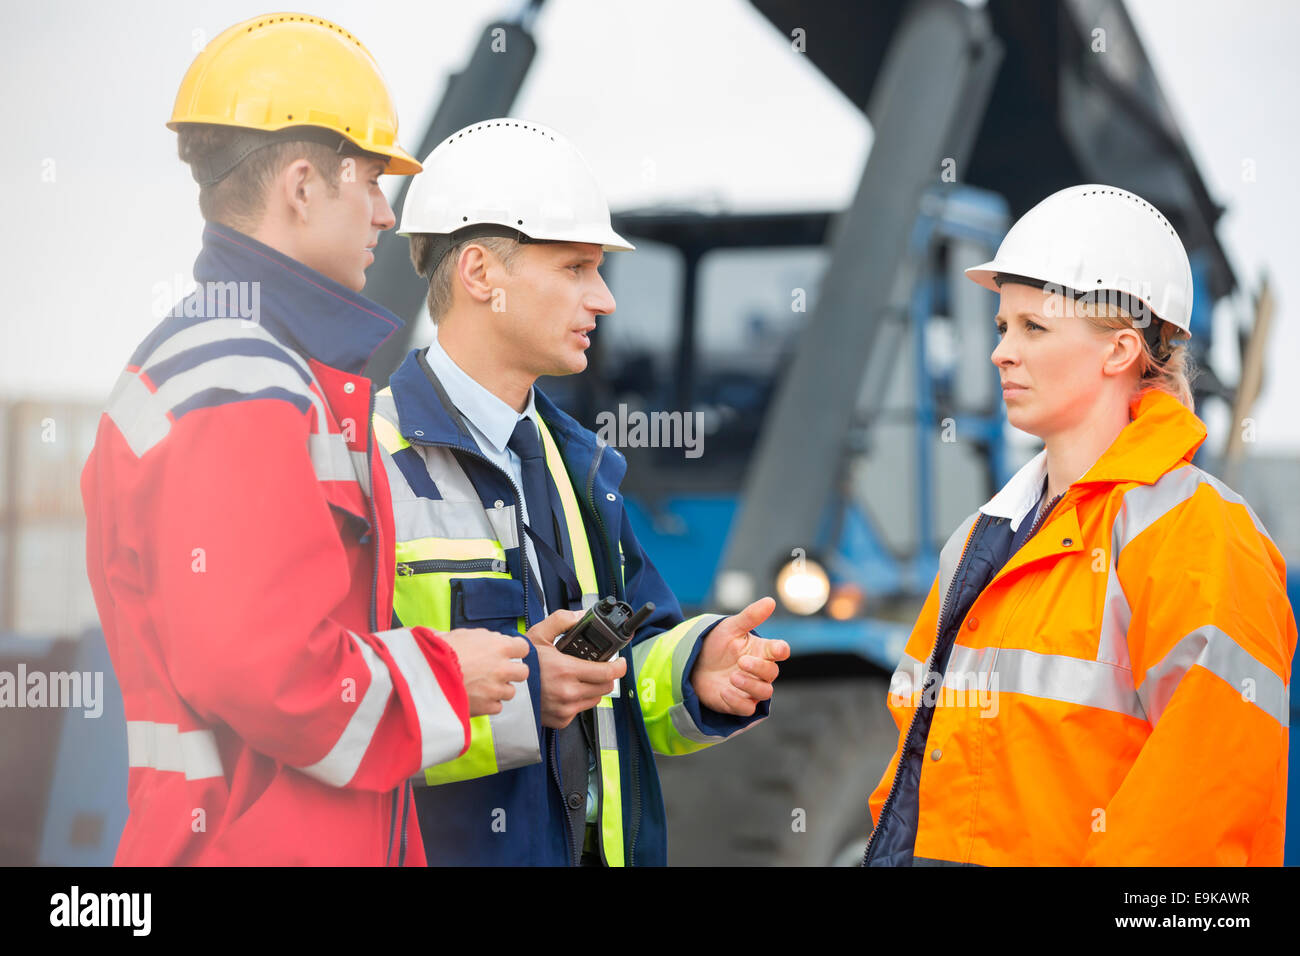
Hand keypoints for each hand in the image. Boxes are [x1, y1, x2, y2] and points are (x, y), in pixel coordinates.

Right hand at [437, 628, 530, 717]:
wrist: (425, 675)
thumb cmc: (440, 651)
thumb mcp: (461, 634)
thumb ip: (480, 637)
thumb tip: (485, 638)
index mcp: (499, 646)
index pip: (523, 648)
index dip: (514, 651)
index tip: (506, 653)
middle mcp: (502, 668)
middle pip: (523, 672)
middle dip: (512, 672)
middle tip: (497, 672)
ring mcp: (496, 689)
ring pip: (510, 691)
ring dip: (499, 689)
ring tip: (481, 686)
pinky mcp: (487, 706)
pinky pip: (497, 707)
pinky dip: (488, 704)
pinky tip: (475, 697)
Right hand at [526, 609, 627, 728]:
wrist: (506, 688)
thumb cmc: (522, 663)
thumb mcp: (539, 635)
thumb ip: (561, 621)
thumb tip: (581, 616)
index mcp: (566, 670)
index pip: (607, 673)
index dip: (619, 666)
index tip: (621, 662)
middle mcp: (568, 692)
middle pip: (606, 687)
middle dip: (606, 675)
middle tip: (599, 667)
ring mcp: (565, 708)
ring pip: (595, 699)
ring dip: (594, 688)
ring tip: (580, 678)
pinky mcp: (561, 720)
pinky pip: (581, 710)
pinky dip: (579, 700)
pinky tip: (568, 690)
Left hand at [690, 597, 789, 716]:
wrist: (693, 665)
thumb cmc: (716, 645)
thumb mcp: (730, 628)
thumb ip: (750, 617)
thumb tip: (771, 601)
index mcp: (762, 651)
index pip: (779, 651)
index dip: (781, 650)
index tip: (777, 649)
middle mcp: (760, 671)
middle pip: (772, 673)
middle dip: (758, 668)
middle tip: (741, 661)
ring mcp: (751, 688)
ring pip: (764, 692)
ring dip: (750, 685)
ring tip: (732, 677)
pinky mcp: (739, 704)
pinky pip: (747, 708)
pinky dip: (737, 701)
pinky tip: (724, 691)